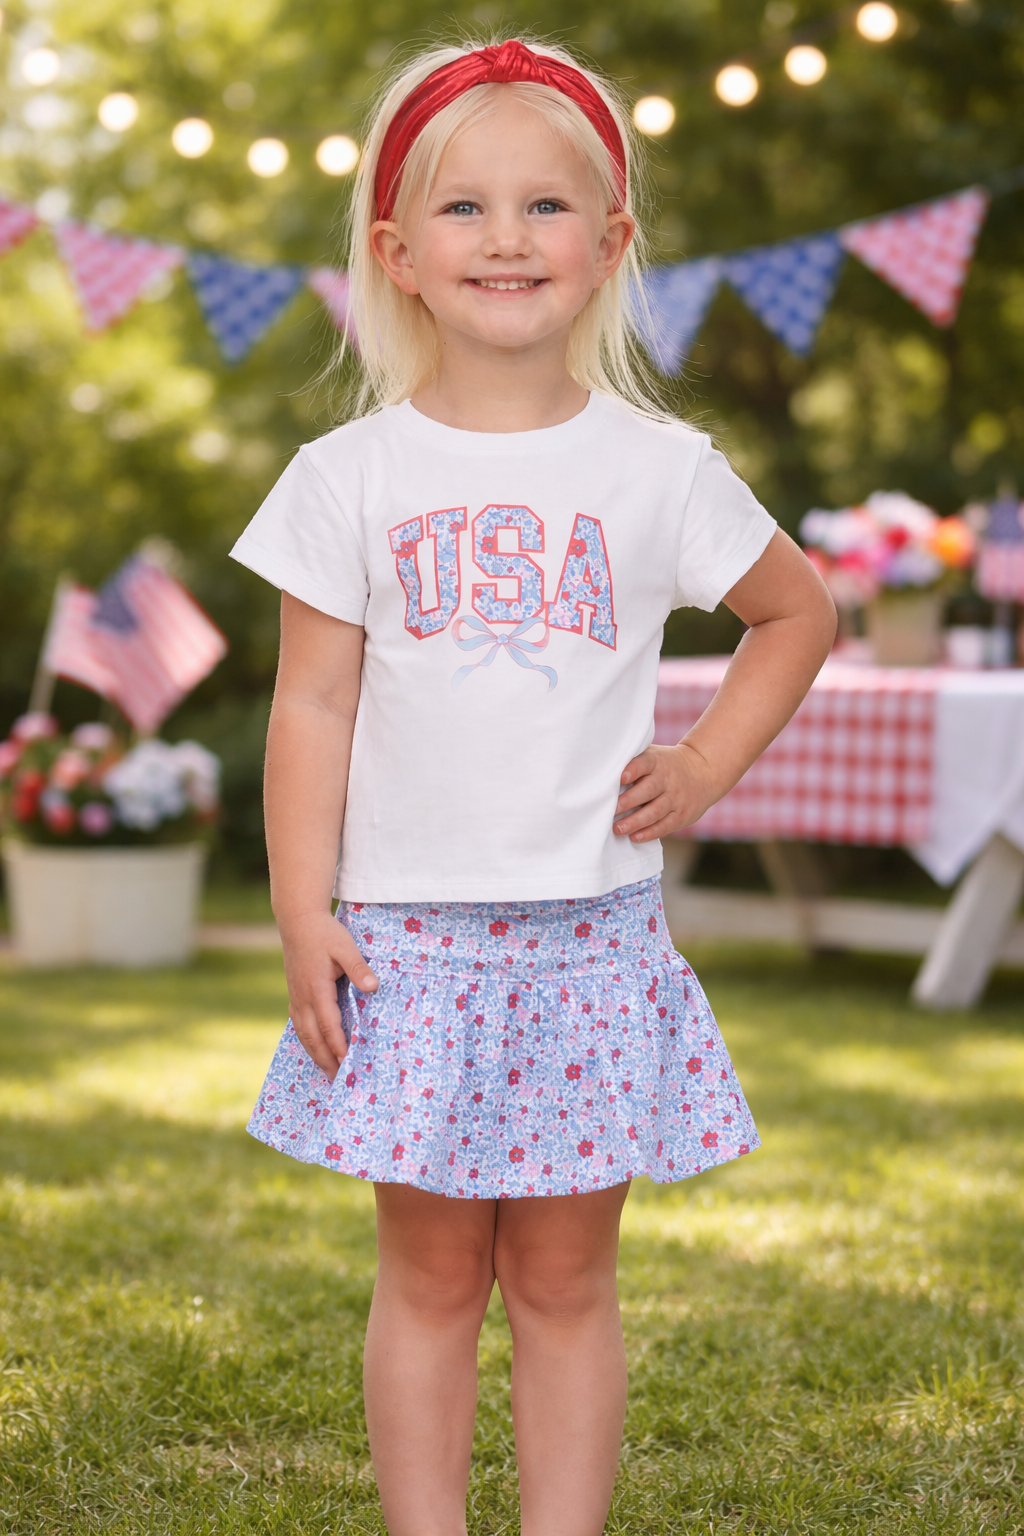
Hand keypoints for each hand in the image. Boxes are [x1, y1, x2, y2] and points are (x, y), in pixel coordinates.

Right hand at [277, 910, 377, 1079]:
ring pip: (303, 1033)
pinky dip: (307, 1040)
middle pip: (313, 1037)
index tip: (348, 1064)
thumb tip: (374, 987)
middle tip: (337, 1080)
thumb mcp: (346, 947)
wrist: (298, 920)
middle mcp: (303, 998)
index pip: (329, 1025)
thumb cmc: (324, 934)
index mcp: (316, 989)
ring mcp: (295, 997)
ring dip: (315, 1054)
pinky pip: (298, 1024)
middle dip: (325, 1060)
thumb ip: (359, 968)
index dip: (339, 1047)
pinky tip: (314, 1046)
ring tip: (327, 1071)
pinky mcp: (294, 994)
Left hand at [613, 743, 716, 842]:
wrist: (703, 771)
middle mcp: (667, 779)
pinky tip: (635, 837)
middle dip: (629, 801)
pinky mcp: (681, 815)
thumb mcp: (653, 755)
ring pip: (655, 811)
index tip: (621, 777)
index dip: (633, 770)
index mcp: (657, 761)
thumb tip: (602, 772)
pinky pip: (665, 825)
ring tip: (618, 828)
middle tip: (612, 810)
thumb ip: (633, 762)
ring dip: (636, 821)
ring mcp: (676, 798)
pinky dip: (650, 832)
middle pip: (648, 790)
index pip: (645, 763)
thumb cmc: (665, 765)